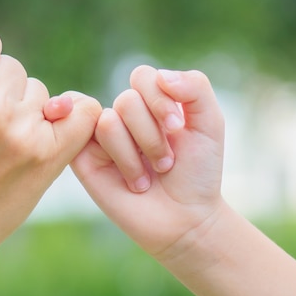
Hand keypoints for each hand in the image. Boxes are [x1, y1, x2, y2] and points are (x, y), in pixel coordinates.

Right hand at [71, 65, 224, 261]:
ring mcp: (102, 136)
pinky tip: (132, 180)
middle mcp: (124, 115)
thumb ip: (195, 86)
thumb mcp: (210, 123)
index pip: (142, 77)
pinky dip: (121, 159)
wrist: (186, 219)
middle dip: (153, 135)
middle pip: (128, 100)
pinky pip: (90, 137)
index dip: (159, 99)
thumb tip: (161, 76)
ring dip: (138, 153)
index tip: (178, 128)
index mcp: (150, 101)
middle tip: (167, 162)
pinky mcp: (85, 157)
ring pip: (110, 119)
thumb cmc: (198, 172)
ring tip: (149, 177)